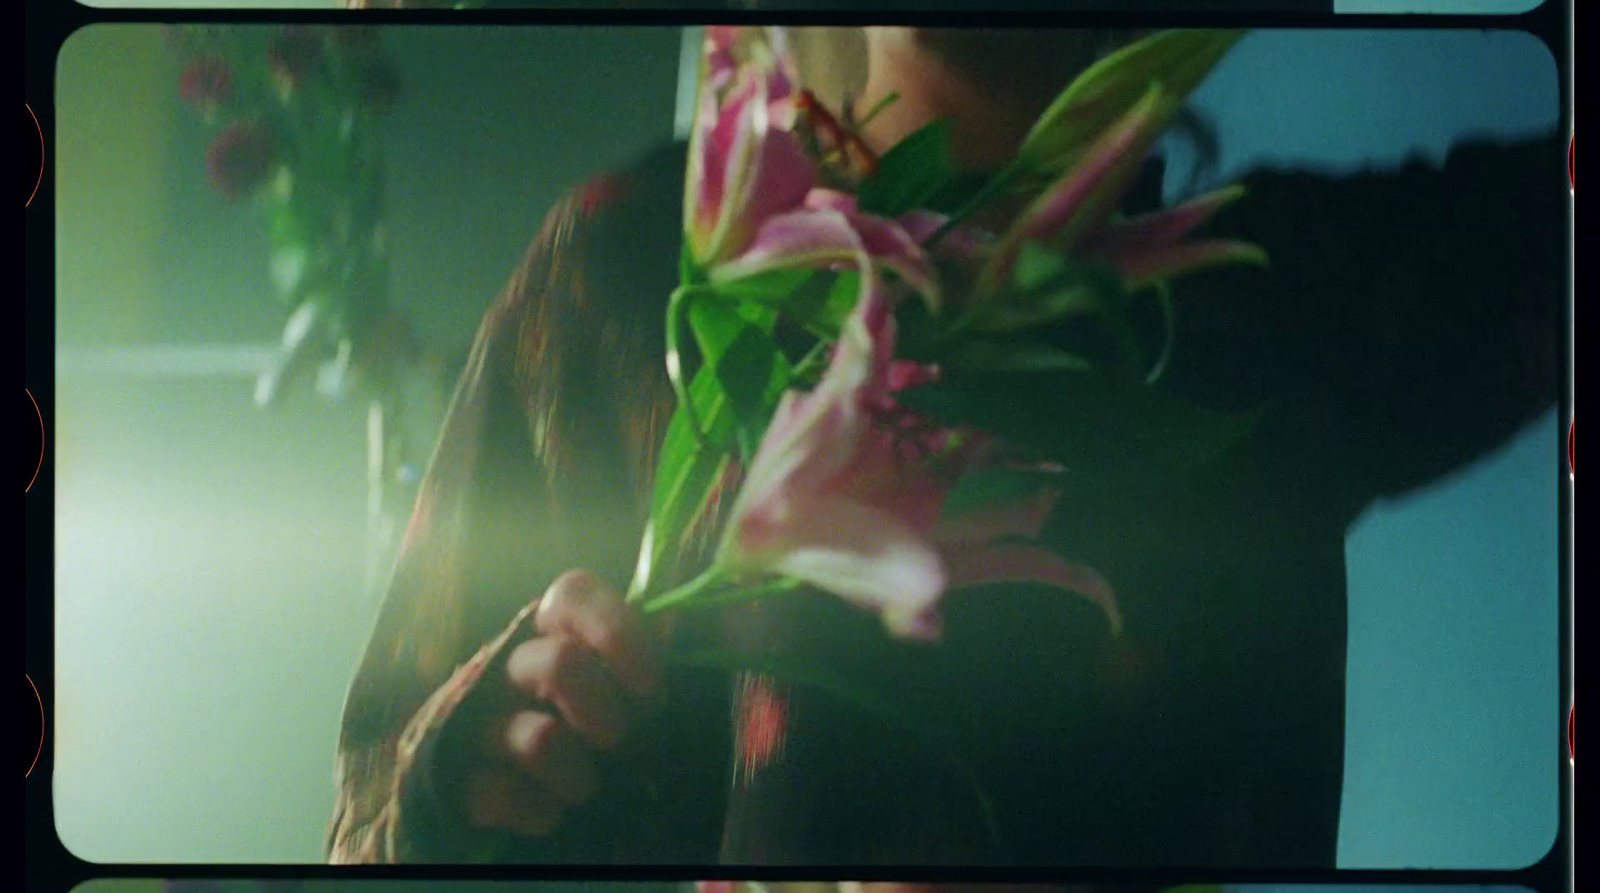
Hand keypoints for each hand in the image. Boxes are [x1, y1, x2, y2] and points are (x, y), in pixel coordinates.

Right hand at [464, 570, 660, 836]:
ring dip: (577, 774)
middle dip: (605, 712)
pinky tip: (550, 812)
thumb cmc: (588, 733)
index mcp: (552, 634)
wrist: (521, 799)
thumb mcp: (624, 690)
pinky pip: (496, 793)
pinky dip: (537, 811)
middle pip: (559, 664)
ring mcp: (479, 721)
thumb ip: (648, 658)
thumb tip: (705, 623)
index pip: (570, 593)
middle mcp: (509, 667)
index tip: (650, 686)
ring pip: (536, 740)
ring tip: (588, 787)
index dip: (615, 630)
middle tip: (619, 741)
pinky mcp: (459, 777)